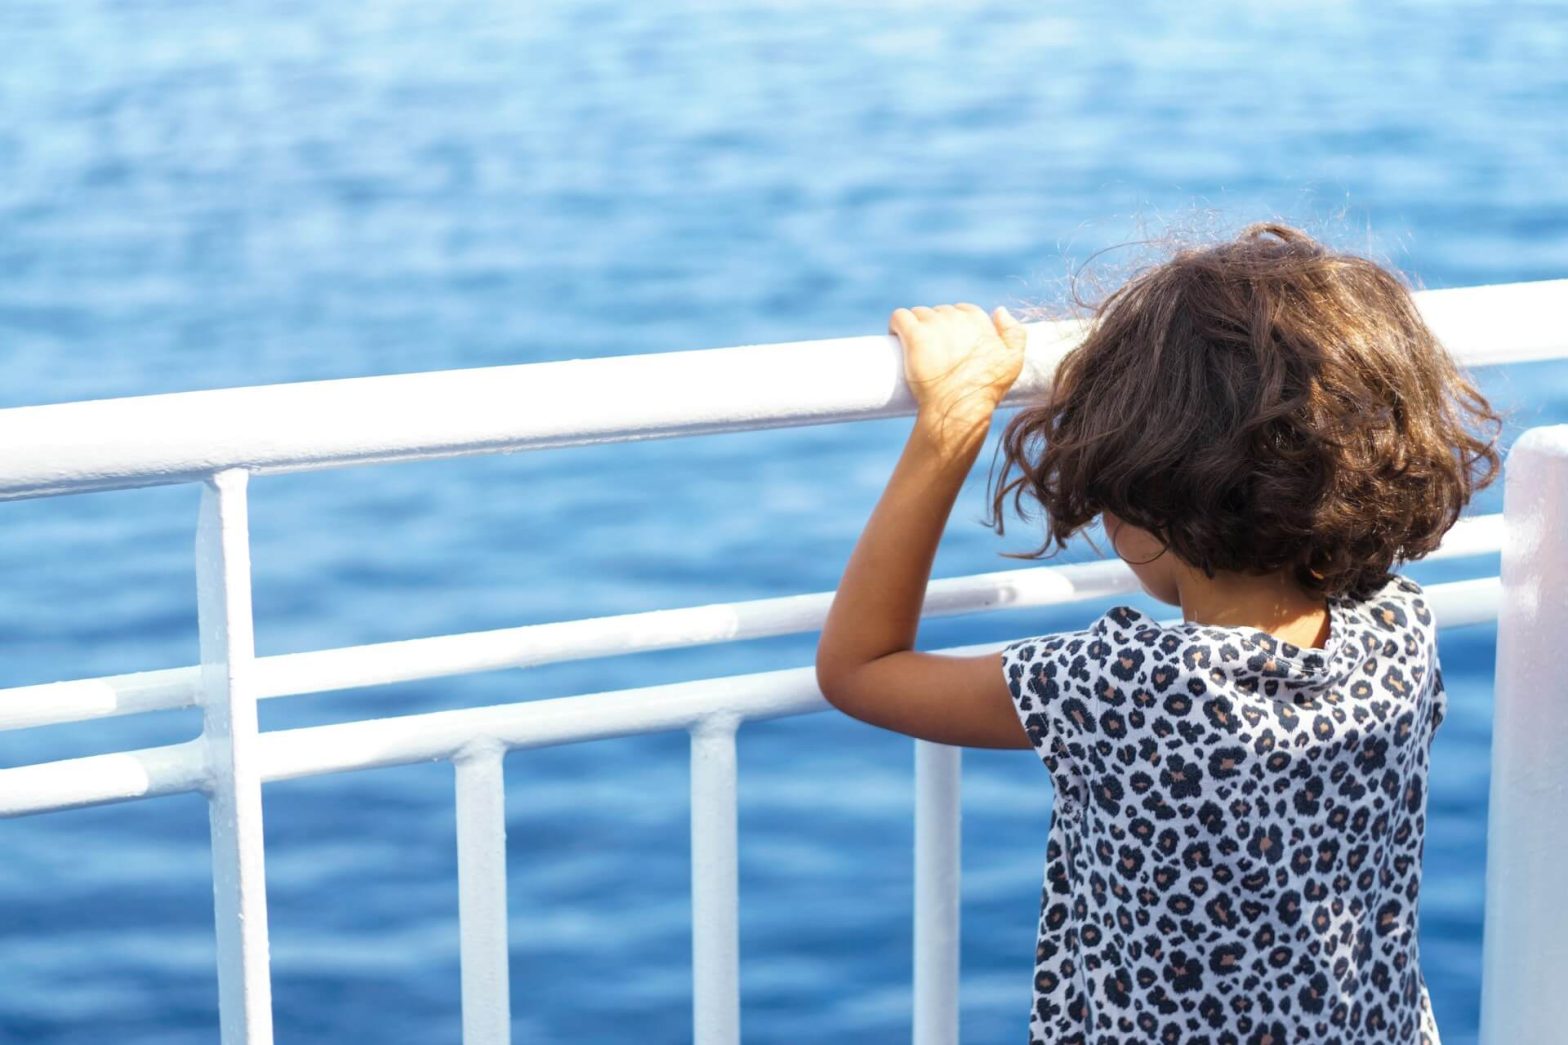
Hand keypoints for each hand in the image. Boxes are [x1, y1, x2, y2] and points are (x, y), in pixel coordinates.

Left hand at [889, 303, 1026, 425]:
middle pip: (939, 313)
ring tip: (911, 348)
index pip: (962, 311)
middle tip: (931, 352)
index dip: (955, 327)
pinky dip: (896, 324)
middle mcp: (956, 317)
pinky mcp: (914, 335)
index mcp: (978, 320)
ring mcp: (934, 324)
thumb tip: (1000, 311)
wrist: (958, 409)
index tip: (950, 344)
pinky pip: (900, 317)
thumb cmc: (985, 390)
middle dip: (935, 327)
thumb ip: (1015, 334)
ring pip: (919, 314)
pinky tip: (895, 335)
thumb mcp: (1013, 363)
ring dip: (915, 326)